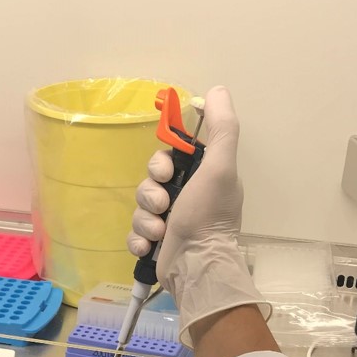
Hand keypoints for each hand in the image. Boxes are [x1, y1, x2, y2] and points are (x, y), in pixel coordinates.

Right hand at [127, 86, 268, 343]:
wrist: (195, 267)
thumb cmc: (208, 215)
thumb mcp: (220, 166)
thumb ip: (222, 128)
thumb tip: (218, 90)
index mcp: (202, 177)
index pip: (169, 156)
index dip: (160, 162)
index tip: (166, 171)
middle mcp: (187, 196)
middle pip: (149, 180)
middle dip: (150, 193)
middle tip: (162, 205)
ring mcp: (169, 221)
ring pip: (140, 207)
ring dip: (145, 219)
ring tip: (159, 231)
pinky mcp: (155, 244)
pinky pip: (134, 232)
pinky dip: (138, 240)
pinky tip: (149, 246)